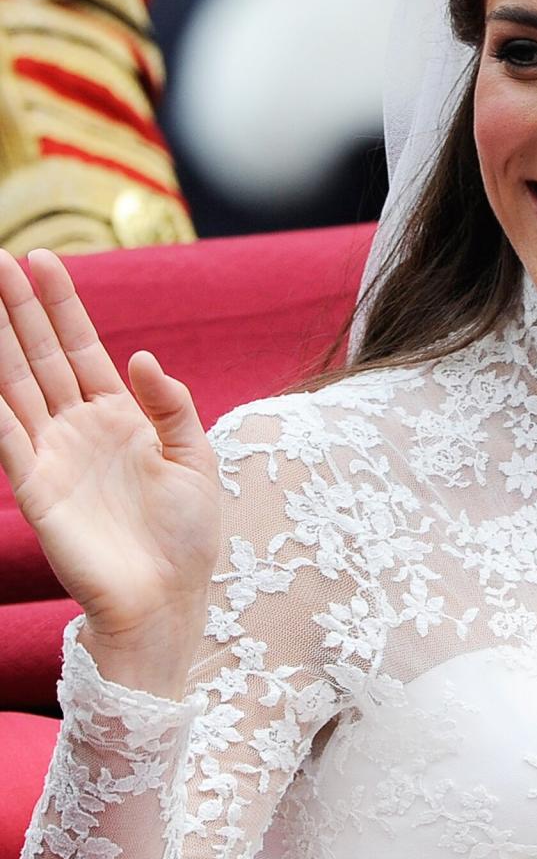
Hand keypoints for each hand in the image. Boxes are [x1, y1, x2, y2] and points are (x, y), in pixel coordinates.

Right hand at [0, 249, 218, 675]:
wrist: (169, 599)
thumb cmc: (188, 535)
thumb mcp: (196, 457)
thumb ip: (171, 404)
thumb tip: (142, 355)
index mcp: (122, 417)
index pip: (83, 348)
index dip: (63, 305)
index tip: (44, 259)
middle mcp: (81, 428)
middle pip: (42, 355)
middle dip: (21, 307)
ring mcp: (55, 455)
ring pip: (17, 384)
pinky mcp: (36, 489)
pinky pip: (6, 437)